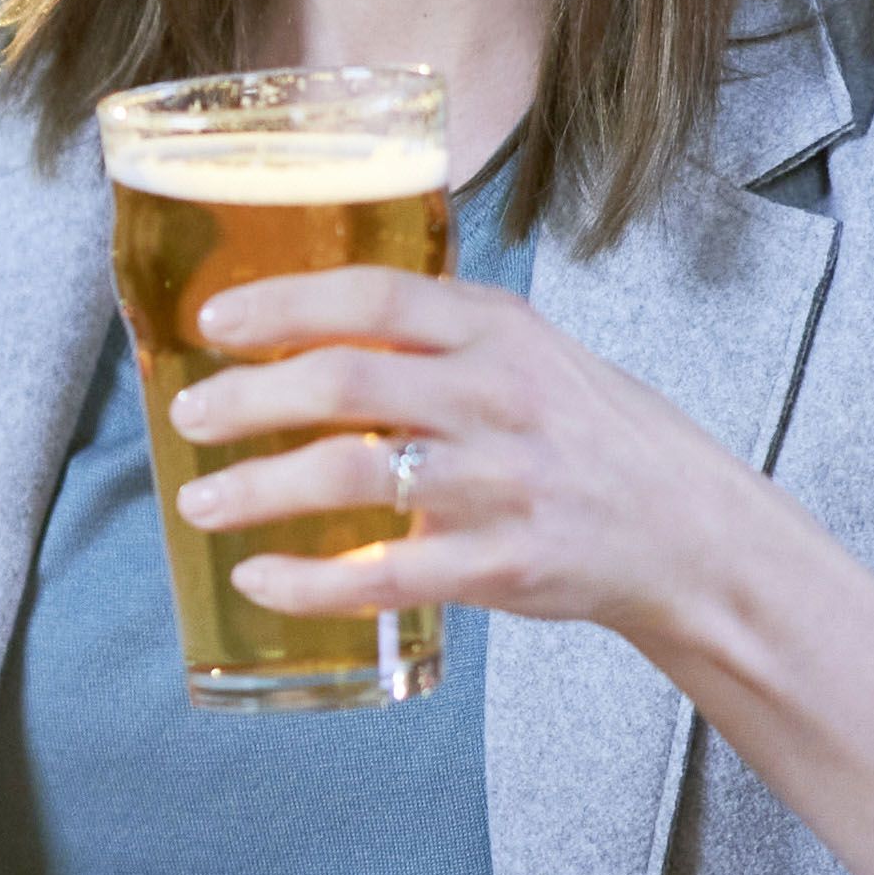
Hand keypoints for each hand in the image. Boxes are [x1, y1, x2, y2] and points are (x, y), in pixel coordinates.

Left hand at [163, 267, 789, 649]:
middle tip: (187, 417)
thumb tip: (300, 327)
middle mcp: (497, 395)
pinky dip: (309, 580)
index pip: (371, 294)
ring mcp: (500, 482)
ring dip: (257, 488)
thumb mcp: (526, 352)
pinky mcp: (501, 564)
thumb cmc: (586, 433)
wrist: (685, 530)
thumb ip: (433, 335)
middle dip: (246, 399)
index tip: (216, 323)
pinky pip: (383, 574)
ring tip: (199, 502)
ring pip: (350, 473)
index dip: (281, 304)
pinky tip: (260, 577)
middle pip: (344, 380)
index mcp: (498, 328)